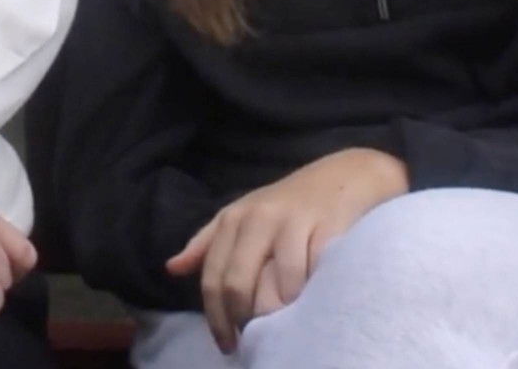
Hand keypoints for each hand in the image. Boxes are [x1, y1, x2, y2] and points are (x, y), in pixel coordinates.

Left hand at [167, 147, 407, 351]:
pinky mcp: (328, 228)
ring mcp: (293, 222)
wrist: (345, 175)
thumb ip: (207, 242)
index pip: (212, 279)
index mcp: (232, 219)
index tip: (226, 343)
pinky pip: (314, 272)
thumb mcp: (242, 214)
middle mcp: (258, 219)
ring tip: (285, 323)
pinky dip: (311, 294)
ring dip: (281, 312)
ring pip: (277, 285)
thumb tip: (172, 269)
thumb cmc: (288, 203)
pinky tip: (312, 304)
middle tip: (256, 338)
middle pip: (238, 285)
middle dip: (244, 319)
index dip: (216, 317)